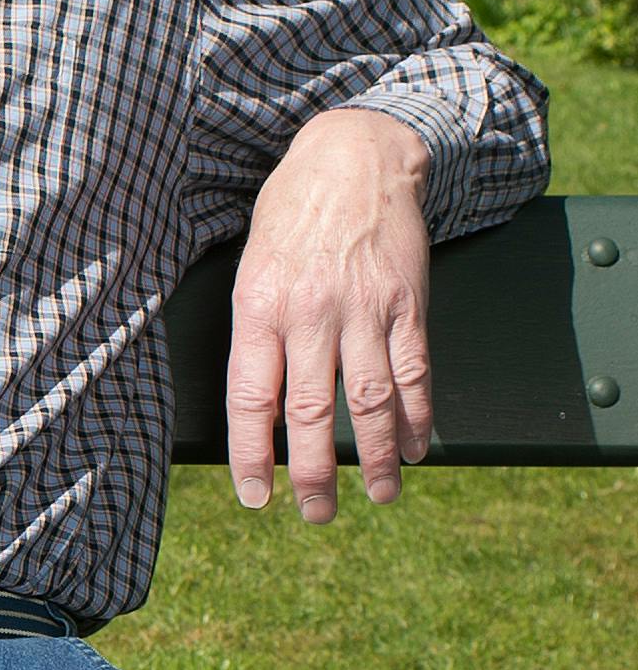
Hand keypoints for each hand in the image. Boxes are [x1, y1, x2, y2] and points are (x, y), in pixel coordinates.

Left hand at [225, 105, 434, 518]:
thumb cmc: (291, 216)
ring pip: (371, 401)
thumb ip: (255, 334)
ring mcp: (364, 308)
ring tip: (377, 495)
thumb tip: (260, 408)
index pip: (252, 399)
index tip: (256, 497)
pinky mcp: (407, 302)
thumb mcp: (251, 268)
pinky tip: (417, 448)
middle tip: (317, 514)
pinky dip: (418, 416)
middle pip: (313, 413)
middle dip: (315, 474)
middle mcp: (311, 313)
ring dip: (378, 458)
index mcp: (260, 308)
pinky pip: (415, 371)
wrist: (353, 155)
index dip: (253, 455)